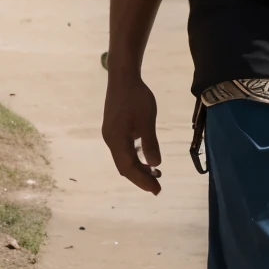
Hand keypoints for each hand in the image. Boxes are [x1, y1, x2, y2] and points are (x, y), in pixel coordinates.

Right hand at [102, 71, 161, 193]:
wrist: (123, 77)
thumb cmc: (136, 98)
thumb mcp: (147, 121)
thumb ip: (150, 143)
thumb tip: (154, 165)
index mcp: (116, 140)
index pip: (128, 168)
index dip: (142, 181)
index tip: (156, 190)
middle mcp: (110, 140)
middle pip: (124, 166)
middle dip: (140, 178)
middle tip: (157, 187)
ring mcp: (111, 134)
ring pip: (123, 158)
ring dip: (138, 168)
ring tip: (154, 174)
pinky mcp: (114, 128)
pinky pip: (123, 149)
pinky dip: (134, 157)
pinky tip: (145, 157)